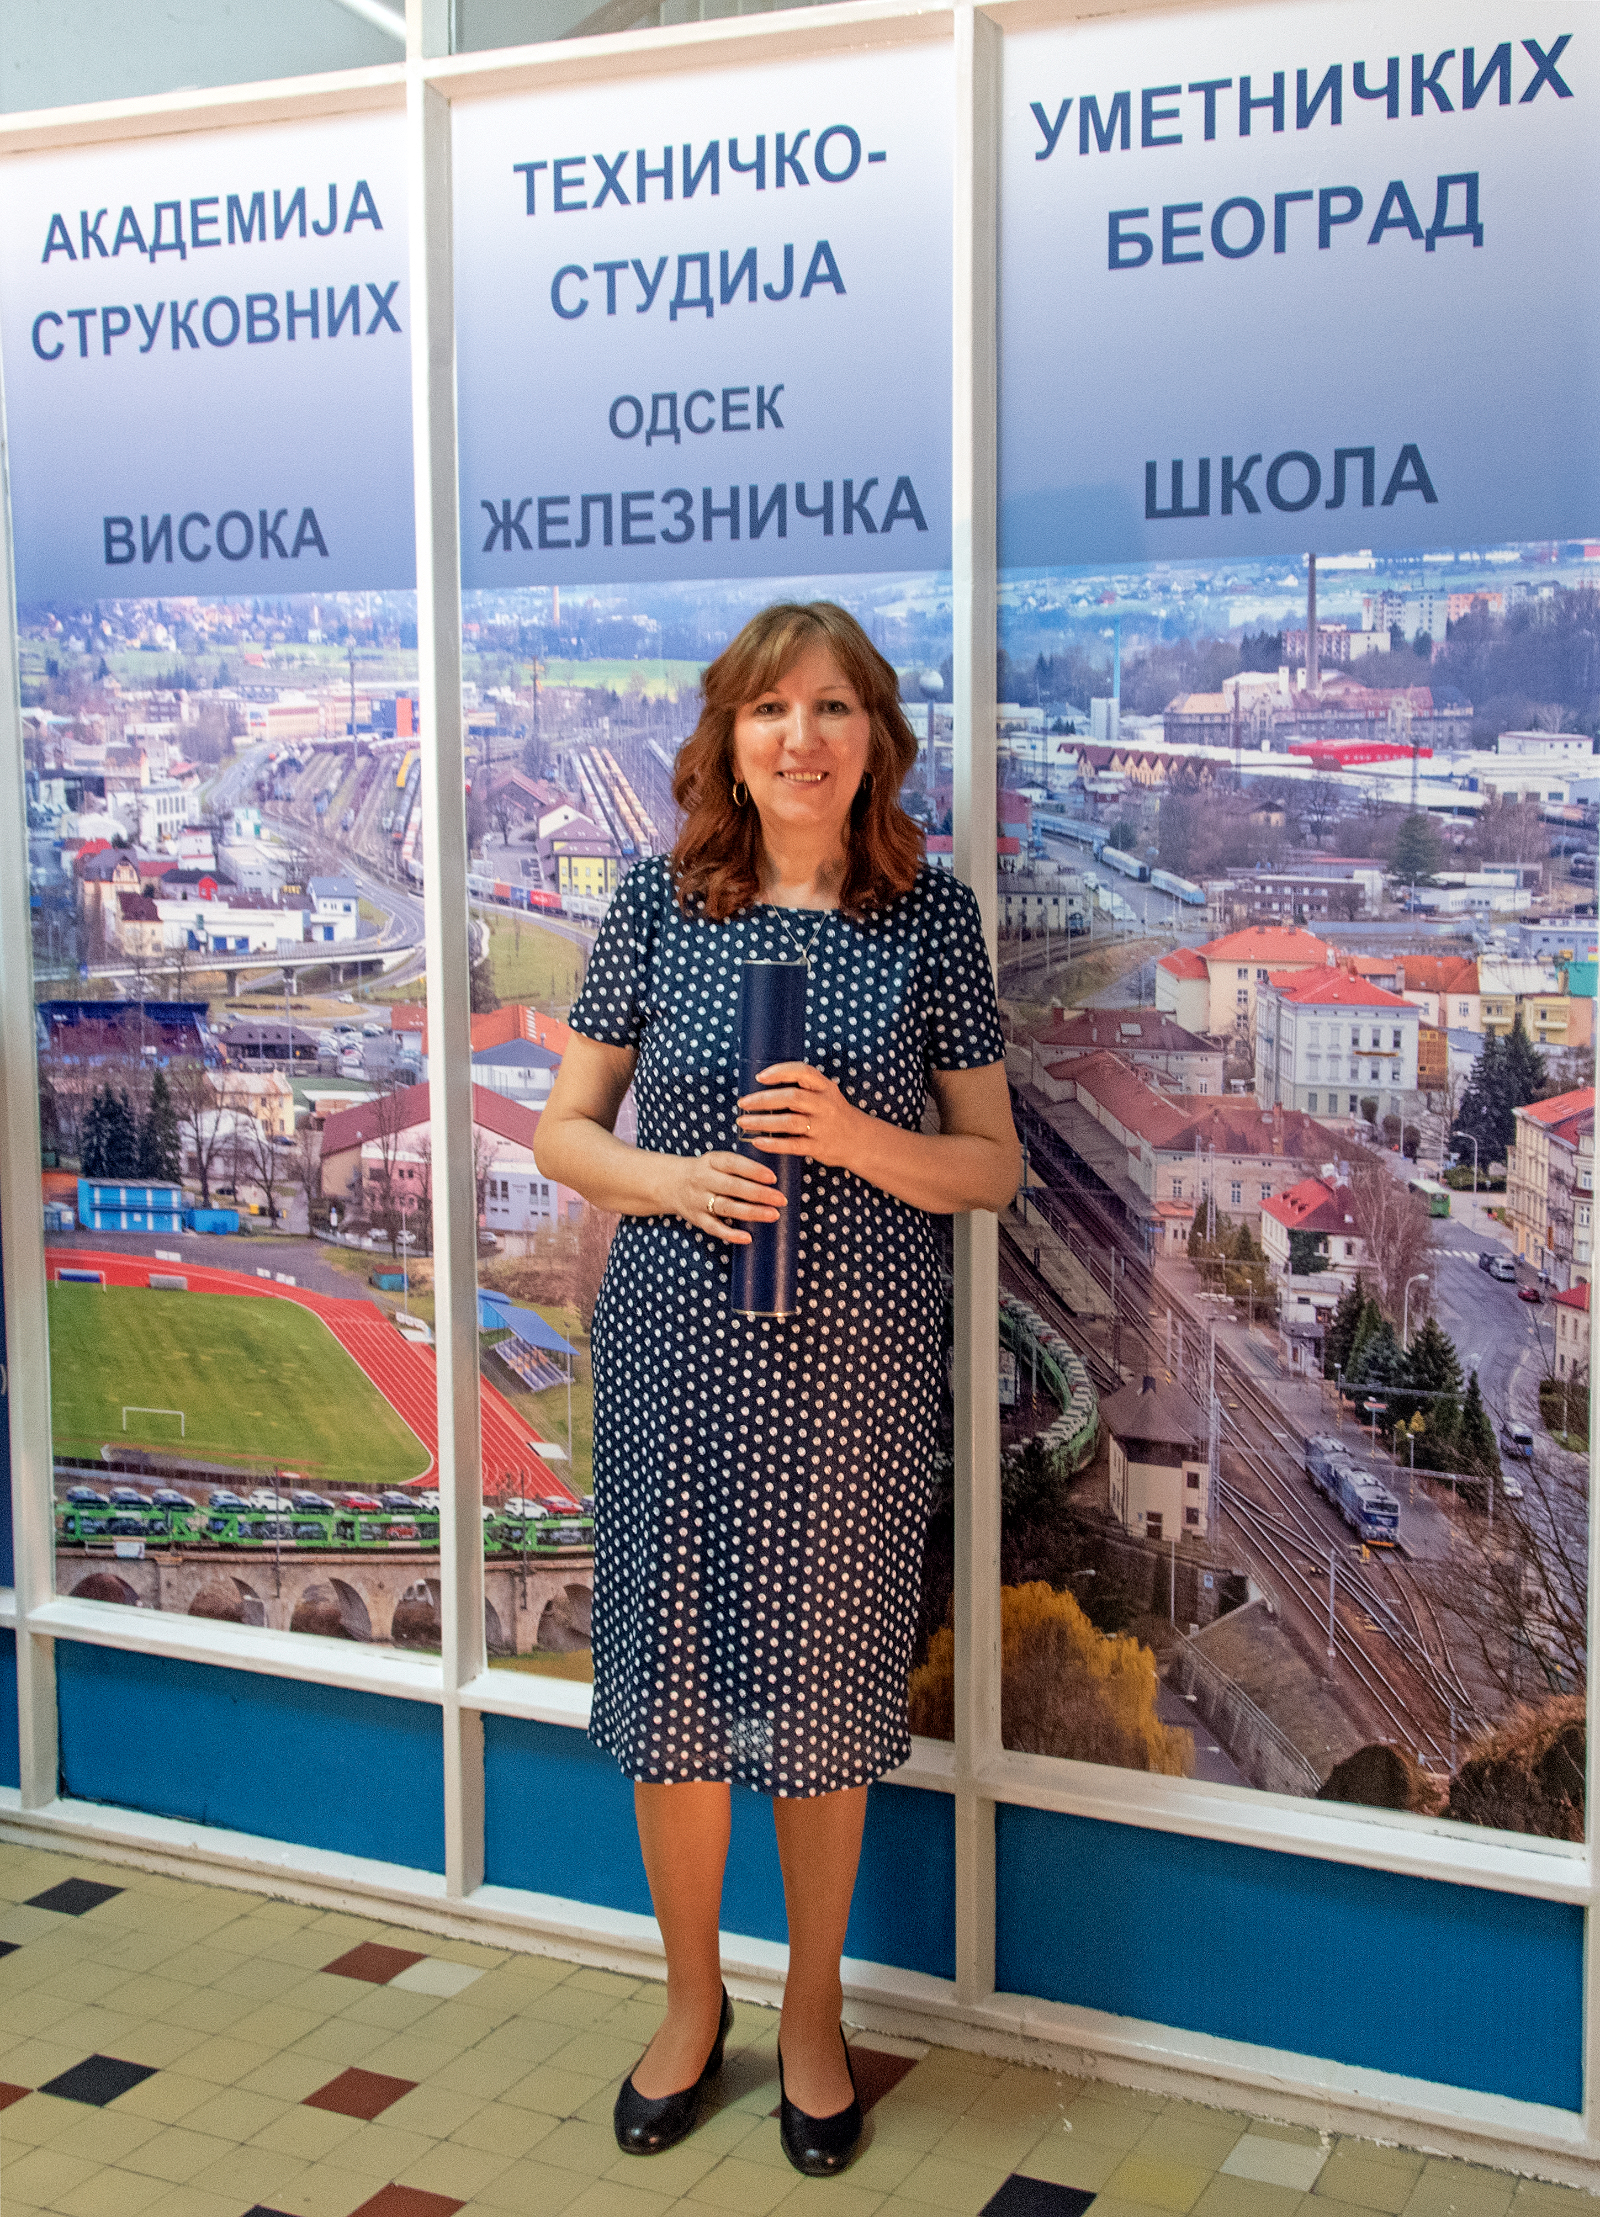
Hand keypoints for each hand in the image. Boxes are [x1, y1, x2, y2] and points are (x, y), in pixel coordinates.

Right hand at [661, 1149, 783, 1244]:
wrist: (670, 1183)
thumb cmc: (705, 1171)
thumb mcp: (715, 1160)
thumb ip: (738, 1166)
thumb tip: (772, 1176)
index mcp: (710, 1161)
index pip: (732, 1164)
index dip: (753, 1170)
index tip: (773, 1178)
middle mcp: (702, 1180)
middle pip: (732, 1187)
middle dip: (759, 1194)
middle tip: (781, 1199)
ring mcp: (698, 1201)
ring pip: (726, 1207)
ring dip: (751, 1212)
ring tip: (773, 1215)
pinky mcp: (697, 1219)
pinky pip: (714, 1228)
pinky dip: (731, 1234)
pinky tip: (748, 1238)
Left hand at [737, 1061, 862, 1167]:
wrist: (860, 1140)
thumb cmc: (834, 1114)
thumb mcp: (826, 1094)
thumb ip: (803, 1088)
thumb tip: (762, 1085)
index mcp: (825, 1087)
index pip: (802, 1071)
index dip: (780, 1072)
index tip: (759, 1077)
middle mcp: (825, 1105)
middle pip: (791, 1097)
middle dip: (763, 1100)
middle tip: (743, 1103)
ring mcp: (823, 1127)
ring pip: (789, 1122)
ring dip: (763, 1122)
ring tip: (744, 1122)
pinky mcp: (819, 1147)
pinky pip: (793, 1145)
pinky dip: (773, 1144)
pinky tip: (757, 1142)